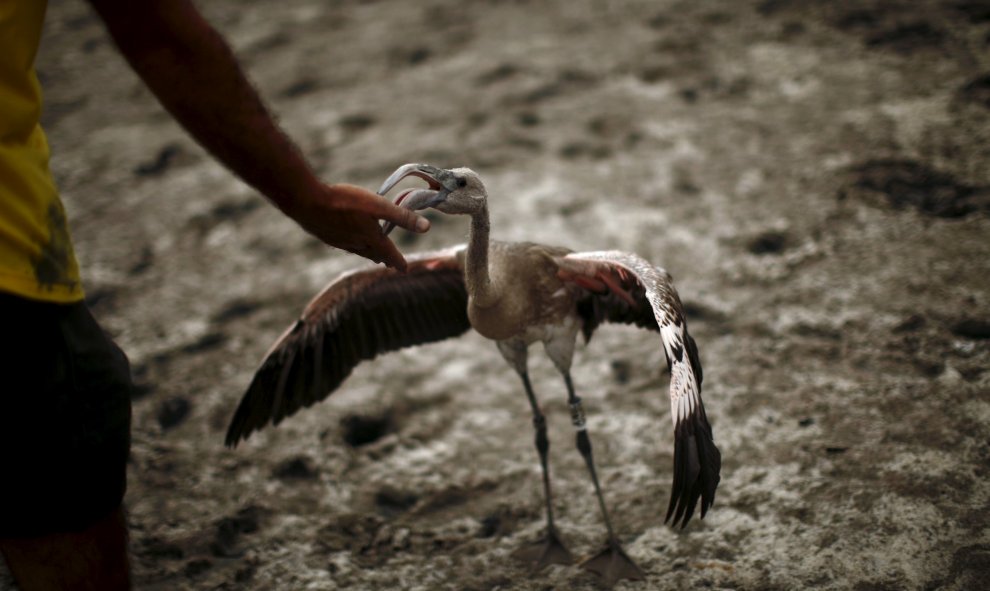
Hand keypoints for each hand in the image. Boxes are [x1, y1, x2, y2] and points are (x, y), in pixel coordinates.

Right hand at [291, 182, 429, 271]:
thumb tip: (426, 227)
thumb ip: (401, 216)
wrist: (307, 202)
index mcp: (370, 237)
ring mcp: (340, 240)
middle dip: (384, 258)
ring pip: (359, 251)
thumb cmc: (343, 201)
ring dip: (368, 254)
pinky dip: (352, 247)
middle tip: (390, 264)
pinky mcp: (327, 236)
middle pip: (374, 254)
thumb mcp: (378, 205)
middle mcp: (356, 243)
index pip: (390, 253)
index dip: (399, 261)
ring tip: (373, 257)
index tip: (406, 269)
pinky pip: (345, 245)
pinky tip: (348, 242)